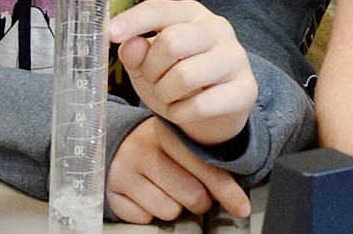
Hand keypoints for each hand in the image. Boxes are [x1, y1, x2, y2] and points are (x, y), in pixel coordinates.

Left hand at [108, 0, 257, 145]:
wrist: (213, 111)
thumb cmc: (176, 78)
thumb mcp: (147, 64)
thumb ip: (135, 52)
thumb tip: (128, 44)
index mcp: (191, 13)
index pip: (159, 9)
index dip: (133, 21)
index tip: (110, 34)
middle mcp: (217, 28)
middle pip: (171, 42)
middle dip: (151, 69)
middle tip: (152, 81)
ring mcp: (236, 58)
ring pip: (185, 76)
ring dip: (164, 94)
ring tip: (167, 96)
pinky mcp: (246, 89)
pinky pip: (201, 105)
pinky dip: (180, 113)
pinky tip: (182, 110)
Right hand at [108, 119, 251, 222]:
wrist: (116, 143)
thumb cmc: (158, 147)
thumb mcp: (179, 142)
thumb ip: (204, 161)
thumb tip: (236, 198)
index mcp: (166, 133)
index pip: (205, 167)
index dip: (227, 191)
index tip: (241, 207)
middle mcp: (142, 150)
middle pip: (191, 195)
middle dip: (199, 201)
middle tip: (192, 192)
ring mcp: (123, 173)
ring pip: (169, 211)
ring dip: (173, 207)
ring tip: (164, 189)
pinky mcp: (111, 194)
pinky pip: (145, 219)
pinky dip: (148, 213)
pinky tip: (144, 195)